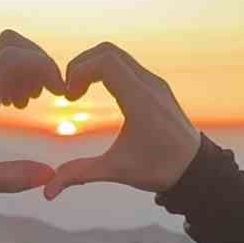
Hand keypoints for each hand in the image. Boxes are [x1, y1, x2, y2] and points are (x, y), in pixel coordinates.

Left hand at [0, 30, 65, 216]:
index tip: (60, 94)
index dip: (43, 66)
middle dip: (38, 60)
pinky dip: (12, 79)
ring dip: (25, 70)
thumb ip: (9, 178)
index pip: (12, 59)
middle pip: (7, 44)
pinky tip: (13, 107)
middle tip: (50, 91)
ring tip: (31, 101)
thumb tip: (50, 175)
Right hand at [43, 43, 201, 199]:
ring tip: (80, 93)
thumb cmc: (159, 169)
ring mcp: (155, 83)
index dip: (79, 70)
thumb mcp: (116, 171)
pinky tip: (99, 94)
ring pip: (118, 55)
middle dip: (82, 65)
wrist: (196, 169)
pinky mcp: (157, 87)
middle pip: (107, 51)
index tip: (69, 96)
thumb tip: (47, 191)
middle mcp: (149, 84)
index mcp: (140, 100)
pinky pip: (127, 65)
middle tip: (70, 92)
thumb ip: (80, 174)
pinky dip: (107, 71)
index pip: (104, 61)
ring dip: (94, 67)